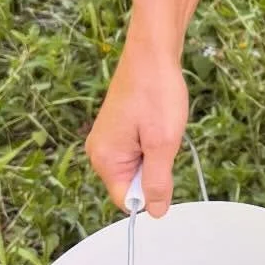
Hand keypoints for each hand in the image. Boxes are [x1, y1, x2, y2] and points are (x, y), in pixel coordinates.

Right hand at [85, 41, 188, 217]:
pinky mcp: (118, 129)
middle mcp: (99, 151)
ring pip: (139, 166)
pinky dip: (154, 141)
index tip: (165, 168)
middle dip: (155, 170)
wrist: (152, 52)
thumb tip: (155, 213)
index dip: (151, 193)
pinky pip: (139, 150)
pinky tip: (158, 120)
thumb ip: (158, 181)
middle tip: (163, 140)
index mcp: (104, 158)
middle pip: (132, 183)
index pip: (126, 200)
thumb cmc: (157, 92)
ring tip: (161, 126)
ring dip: (157, 154)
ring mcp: (108, 138)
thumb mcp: (163, 143)